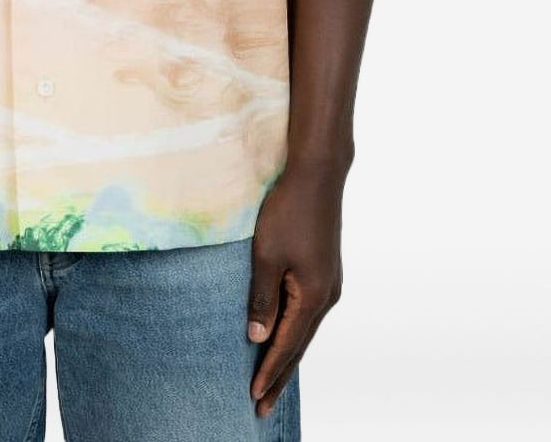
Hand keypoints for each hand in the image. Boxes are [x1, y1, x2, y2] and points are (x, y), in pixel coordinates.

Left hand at [246, 160, 345, 417]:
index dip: (269, 373)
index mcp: (313, 297)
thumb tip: (257, 339)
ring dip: (287, 355)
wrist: (316, 175)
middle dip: (279, 376)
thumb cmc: (287, 211)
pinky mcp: (325, 270)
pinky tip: (284, 336)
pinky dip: (293, 331)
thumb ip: (262, 299)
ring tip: (270, 380)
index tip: (253, 399)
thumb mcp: (266, 256)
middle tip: (261, 407)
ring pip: (304, 329)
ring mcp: (329, 283)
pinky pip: (307, 312)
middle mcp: (327, 296)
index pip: (286, 346)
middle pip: (299, 345)